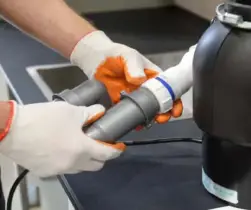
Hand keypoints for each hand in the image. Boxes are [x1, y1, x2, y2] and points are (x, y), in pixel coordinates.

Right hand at [0, 101, 123, 176]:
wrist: (11, 130)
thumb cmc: (44, 118)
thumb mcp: (70, 110)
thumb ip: (89, 113)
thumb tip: (99, 112)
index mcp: (82, 149)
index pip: (106, 154)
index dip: (115, 150)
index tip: (118, 147)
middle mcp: (72, 164)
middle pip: (95, 166)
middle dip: (100, 157)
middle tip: (97, 144)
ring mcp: (58, 170)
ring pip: (78, 169)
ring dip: (83, 159)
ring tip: (76, 144)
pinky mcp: (44, 172)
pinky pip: (62, 169)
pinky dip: (66, 161)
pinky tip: (59, 148)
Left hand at [70, 30, 182, 122]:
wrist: (95, 59)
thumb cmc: (115, 54)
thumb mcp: (128, 55)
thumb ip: (134, 66)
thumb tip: (139, 79)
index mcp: (153, 77)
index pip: (168, 89)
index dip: (174, 100)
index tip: (175, 108)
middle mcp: (146, 89)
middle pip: (161, 104)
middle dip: (165, 113)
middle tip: (162, 118)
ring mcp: (135, 98)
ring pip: (148, 112)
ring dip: (152, 119)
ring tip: (150, 122)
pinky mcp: (123, 105)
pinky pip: (131, 116)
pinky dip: (136, 122)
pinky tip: (136, 125)